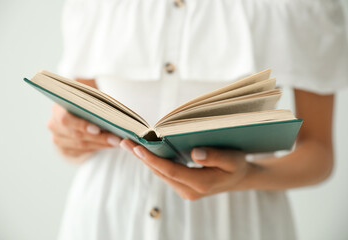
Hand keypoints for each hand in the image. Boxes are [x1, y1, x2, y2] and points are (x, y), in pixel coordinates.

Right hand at [47, 104, 121, 162]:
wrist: (74, 112)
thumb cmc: (85, 103)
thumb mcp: (87, 100)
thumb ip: (94, 105)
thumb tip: (113, 114)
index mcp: (57, 109)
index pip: (65, 119)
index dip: (81, 125)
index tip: (98, 129)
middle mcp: (54, 125)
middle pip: (77, 135)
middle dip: (99, 138)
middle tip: (116, 139)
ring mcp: (58, 139)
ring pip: (81, 145)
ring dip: (101, 144)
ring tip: (116, 142)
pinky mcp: (64, 150)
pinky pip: (83, 151)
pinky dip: (98, 148)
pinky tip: (109, 145)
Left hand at [120, 139, 260, 199]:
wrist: (239, 179)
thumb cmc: (237, 166)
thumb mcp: (233, 159)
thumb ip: (215, 156)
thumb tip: (194, 153)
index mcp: (201, 184)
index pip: (171, 171)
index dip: (153, 159)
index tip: (137, 148)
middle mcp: (189, 191)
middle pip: (160, 173)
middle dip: (142, 158)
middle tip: (124, 142)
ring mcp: (185, 191)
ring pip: (160, 174)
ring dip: (146, 160)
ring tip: (130, 145)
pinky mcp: (183, 187)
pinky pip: (165, 174)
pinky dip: (155, 162)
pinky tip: (146, 152)